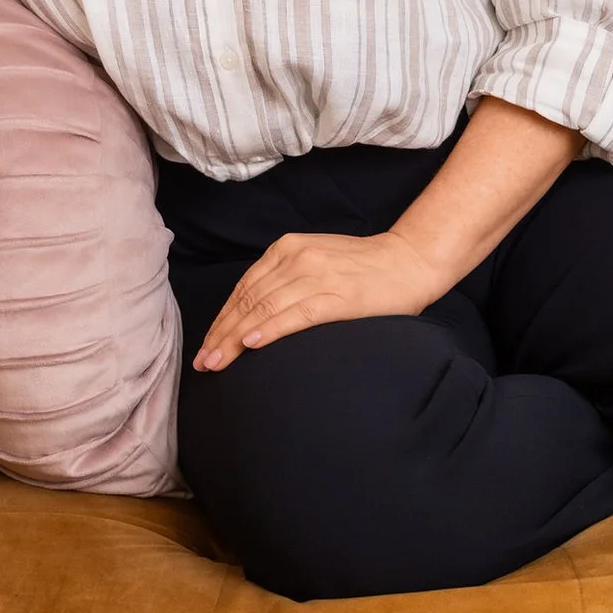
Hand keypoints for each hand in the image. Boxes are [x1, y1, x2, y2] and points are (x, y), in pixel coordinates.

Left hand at [193, 230, 451, 371]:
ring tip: (217, 363)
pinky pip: (297, 314)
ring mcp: (317, 275)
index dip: (222, 319)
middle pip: (248, 301)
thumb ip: (285, 280)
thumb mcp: (315, 262)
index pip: (244, 288)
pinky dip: (271, 329)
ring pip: (265, 309)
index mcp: (287, 248)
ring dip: (236, 339)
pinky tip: (251, 344)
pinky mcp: (339, 296)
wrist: (410, 260)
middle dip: (222, 335)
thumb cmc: (363, 269)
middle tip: (202, 363)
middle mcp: (297, 258)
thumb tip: (251, 315)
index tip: (206, 345)